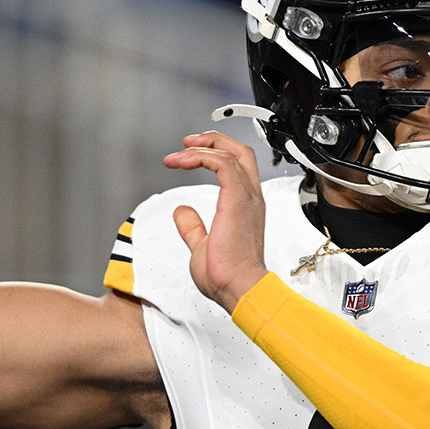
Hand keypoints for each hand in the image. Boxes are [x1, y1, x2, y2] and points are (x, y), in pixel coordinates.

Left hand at [163, 131, 268, 312]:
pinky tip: (183, 161)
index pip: (238, 166)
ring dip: (201, 148)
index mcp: (246, 207)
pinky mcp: (237, 199)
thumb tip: (182, 213)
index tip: (190, 155)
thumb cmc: (227, 277)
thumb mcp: (203, 245)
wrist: (239, 288)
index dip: (215, 153)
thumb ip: (193, 227)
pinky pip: (221, 163)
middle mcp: (250, 198)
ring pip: (230, 153)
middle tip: (188, 142)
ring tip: (179, 153)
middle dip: (213, 140)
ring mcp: (247, 197)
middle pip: (240, 151)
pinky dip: (201, 157)